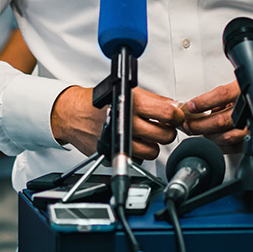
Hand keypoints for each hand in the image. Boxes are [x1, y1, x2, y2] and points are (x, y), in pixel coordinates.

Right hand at [50, 86, 184, 160]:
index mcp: (133, 103)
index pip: (169, 114)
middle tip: (163, 127)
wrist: (75, 113)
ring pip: (153, 151)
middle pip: (165, 135)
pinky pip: (137, 159)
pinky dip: (138, 154)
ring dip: (153, 145)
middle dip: (167, 132)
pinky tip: (134, 143)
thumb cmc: (99, 101)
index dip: (177, 117)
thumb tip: (175, 107)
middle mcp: (127, 122)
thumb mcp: (129, 92)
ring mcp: (121, 140)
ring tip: (147, 136)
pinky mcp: (115, 153)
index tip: (176, 117)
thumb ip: (155, 100)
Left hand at [182, 79, 252, 153]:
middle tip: (187, 124)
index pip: (221, 95)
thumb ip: (224, 97)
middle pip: (221, 119)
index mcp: (248, 91)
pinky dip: (220, 146)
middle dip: (199, 124)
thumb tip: (203, 106)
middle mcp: (252, 110)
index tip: (190, 105)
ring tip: (197, 133)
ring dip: (208, 136)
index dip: (203, 102)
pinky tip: (212, 142)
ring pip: (226, 136)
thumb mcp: (244, 85)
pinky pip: (235, 147)